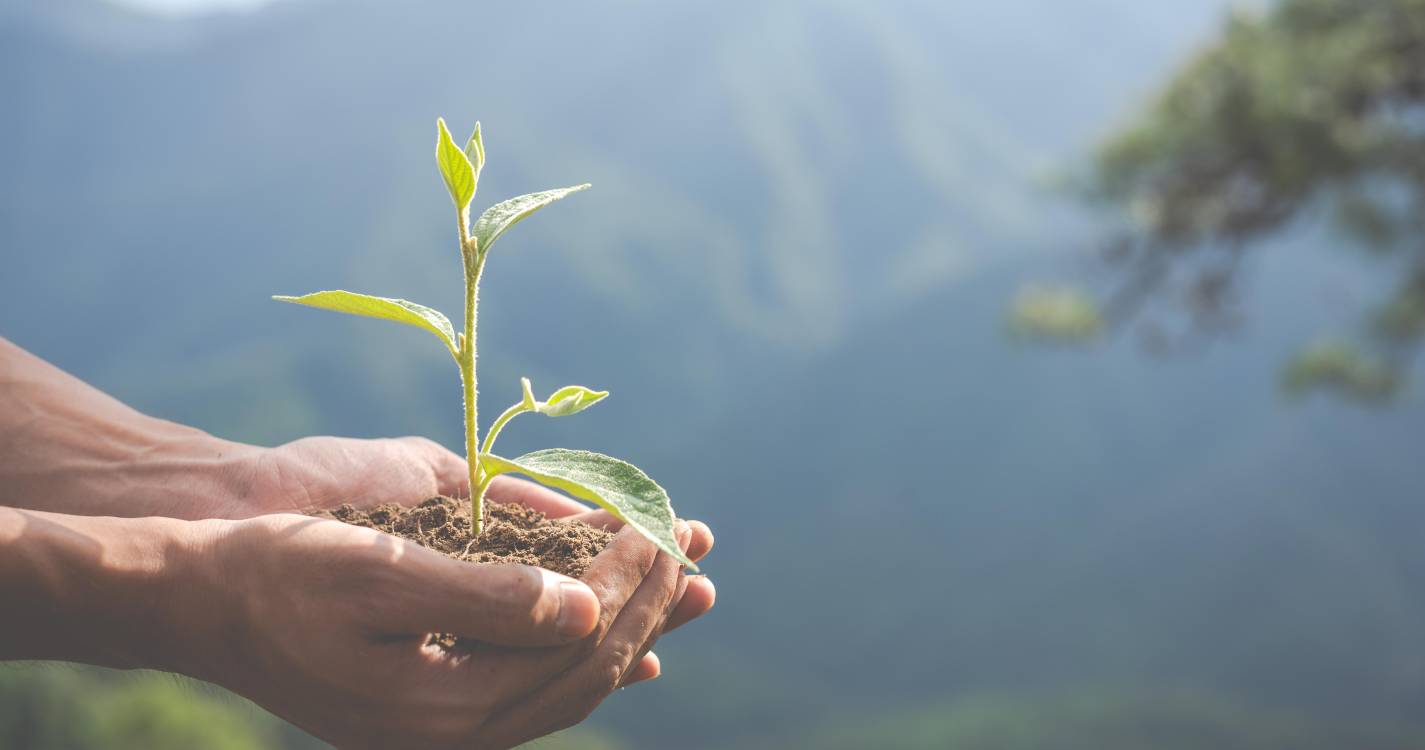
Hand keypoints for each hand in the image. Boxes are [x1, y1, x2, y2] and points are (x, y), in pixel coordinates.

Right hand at [186, 511, 694, 749]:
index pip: (576, 648)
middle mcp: (455, 730)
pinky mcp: (436, 704)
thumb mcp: (380, 573)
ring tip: (688, 584)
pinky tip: (623, 643)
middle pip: (586, 673)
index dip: (631, 587)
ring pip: (570, 684)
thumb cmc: (282, 573)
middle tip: (697, 549)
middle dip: (650, 606)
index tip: (662, 528)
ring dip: (633, 629)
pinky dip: (586, 658)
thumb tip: (587, 607)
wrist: (203, 602)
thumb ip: (487, 597)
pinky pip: (535, 689)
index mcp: (445, 707)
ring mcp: (446, 724)